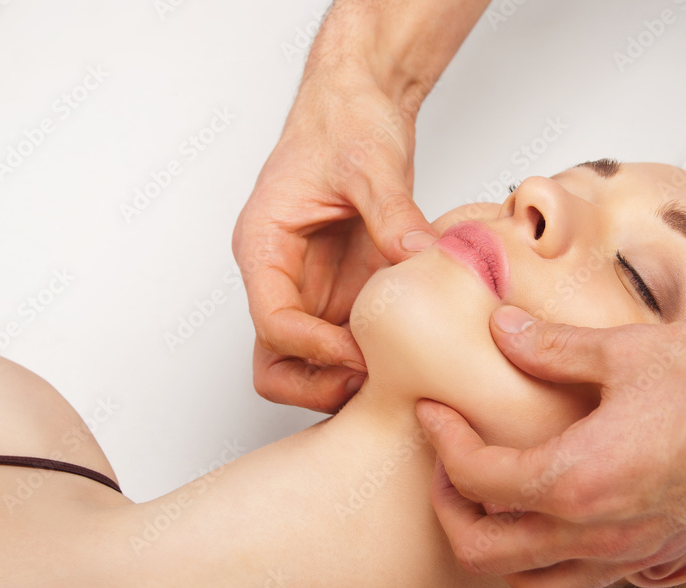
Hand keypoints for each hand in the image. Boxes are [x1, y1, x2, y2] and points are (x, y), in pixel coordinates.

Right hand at [233, 64, 435, 411]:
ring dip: (341, 380)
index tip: (362, 353)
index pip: (271, 321)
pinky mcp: (343, 293)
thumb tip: (420, 257)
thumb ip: (393, 214)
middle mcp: (281, 276)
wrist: (359, 105)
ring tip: (393, 374)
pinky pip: (344, 345)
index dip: (314, 348)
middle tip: (374, 379)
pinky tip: (407, 357)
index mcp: (265, 245)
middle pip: (274, 362)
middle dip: (317, 383)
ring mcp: (312, 290)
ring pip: (305, 365)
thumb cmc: (344, 123)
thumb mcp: (371, 163)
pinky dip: (368, 362)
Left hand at [417, 305, 685, 587]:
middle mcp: (600, 531)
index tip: (431, 412)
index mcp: (580, 480)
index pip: (477, 477)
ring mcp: (632, 550)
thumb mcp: (629, 350)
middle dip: (450, 506)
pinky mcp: (661, 550)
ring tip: (489, 500)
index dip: (442, 440)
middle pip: (486, 550)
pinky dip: (549, 560)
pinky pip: (584, 581)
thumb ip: (552, 347)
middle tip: (445, 460)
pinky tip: (554, 515)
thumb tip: (504, 329)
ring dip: (496, 548)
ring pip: (532, 585)